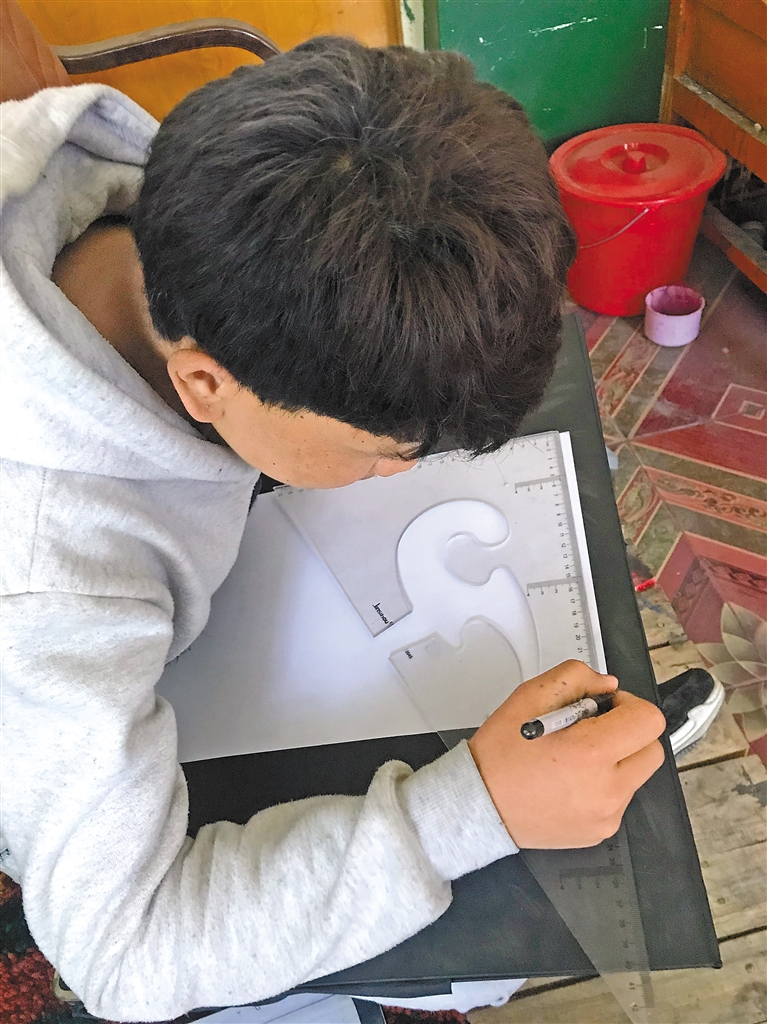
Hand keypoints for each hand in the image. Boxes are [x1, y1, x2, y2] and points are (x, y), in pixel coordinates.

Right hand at [467, 660, 665, 848]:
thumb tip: (608, 686)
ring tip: (575, 758)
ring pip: (637, 775)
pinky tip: (571, 780)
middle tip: (593, 730)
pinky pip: (621, 799)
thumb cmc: (500, 754)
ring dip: (618, 759)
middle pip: (652, 749)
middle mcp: (606, 789)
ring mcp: (606, 815)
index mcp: (591, 752)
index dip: (628, 705)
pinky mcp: (601, 831)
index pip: (648, 721)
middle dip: (629, 733)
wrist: (480, 804)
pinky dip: (605, 785)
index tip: (604, 708)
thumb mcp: (530, 696)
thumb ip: (576, 677)